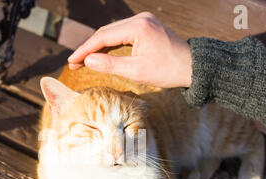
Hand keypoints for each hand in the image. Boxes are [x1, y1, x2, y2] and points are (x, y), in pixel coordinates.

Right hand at [67, 12, 192, 87]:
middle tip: (74, 63)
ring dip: (98, 47)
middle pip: (106, 32)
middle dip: (89, 48)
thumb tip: (87, 60)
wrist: (193, 67)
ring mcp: (144, 21)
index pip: (103, 37)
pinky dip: (111, 45)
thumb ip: (110, 65)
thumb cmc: (168, 71)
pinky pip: (123, 34)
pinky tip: (101, 55)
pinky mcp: (147, 27)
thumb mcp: (137, 71)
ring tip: (83, 61)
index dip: (85, 50)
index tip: (72, 61)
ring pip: (113, 33)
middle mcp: (140, 19)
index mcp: (138, 27)